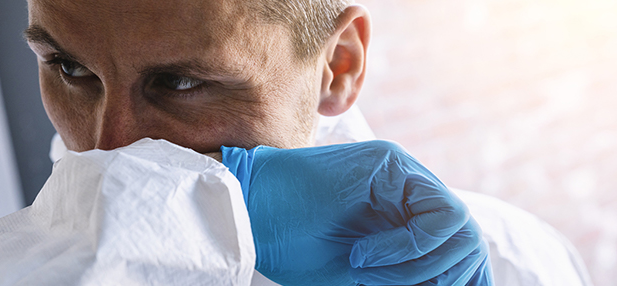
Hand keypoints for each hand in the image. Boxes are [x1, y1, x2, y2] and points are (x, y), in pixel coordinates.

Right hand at [221, 140, 492, 284]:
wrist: (248, 216)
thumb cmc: (294, 249)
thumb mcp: (364, 276)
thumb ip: (409, 279)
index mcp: (404, 216)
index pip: (459, 249)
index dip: (462, 281)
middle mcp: (409, 190)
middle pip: (467, 240)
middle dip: (444, 277)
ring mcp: (402, 173)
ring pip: (460, 228)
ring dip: (421, 266)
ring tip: (369, 272)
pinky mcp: (390, 164)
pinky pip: (438, 216)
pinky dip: (411, 247)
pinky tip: (365, 257)